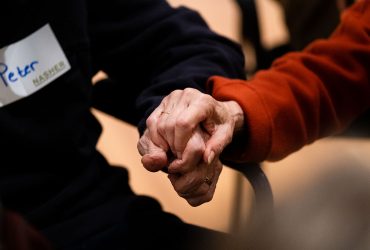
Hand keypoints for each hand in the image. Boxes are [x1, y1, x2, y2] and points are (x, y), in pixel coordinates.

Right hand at [140, 88, 243, 204]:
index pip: (183, 123)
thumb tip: (206, 159)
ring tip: (174, 151)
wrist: (216, 112)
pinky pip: (152, 121)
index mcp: (203, 101)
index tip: (183, 156)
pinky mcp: (164, 102)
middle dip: (172, 145)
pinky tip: (165, 145)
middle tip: (178, 157)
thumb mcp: (225, 136)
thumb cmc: (221, 125)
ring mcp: (173, 97)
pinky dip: (155, 137)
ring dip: (162, 142)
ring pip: (158, 124)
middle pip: (169, 124)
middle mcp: (186, 95)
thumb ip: (217, 147)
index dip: (180, 143)